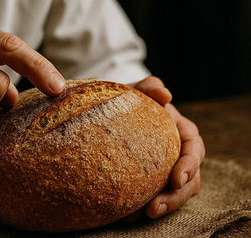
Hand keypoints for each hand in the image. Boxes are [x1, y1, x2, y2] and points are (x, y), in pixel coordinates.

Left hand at [128, 76, 204, 219]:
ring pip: (176, 192)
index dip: (189, 164)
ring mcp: (168, 167)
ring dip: (162, 206)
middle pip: (189, 178)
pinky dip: (143, 206)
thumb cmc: (129, 99)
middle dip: (175, 196)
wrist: (110, 111)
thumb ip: (148, 88)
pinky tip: (125, 214)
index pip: (193, 147)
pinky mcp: (154, 179)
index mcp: (180, 129)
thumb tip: (164, 93)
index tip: (177, 178)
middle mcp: (178, 151)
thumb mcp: (135, 91)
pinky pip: (156, 196)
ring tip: (139, 214)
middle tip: (154, 208)